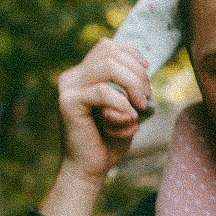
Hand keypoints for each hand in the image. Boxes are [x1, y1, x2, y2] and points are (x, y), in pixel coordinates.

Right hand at [41, 40, 151, 215]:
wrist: (89, 169)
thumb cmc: (109, 139)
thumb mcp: (127, 106)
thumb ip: (130, 86)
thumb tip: (144, 65)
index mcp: (83, 73)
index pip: (108, 46)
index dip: (132, 54)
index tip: (148, 74)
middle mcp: (72, 76)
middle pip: (110, 51)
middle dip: (137, 72)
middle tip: (147, 97)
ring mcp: (68, 87)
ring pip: (109, 66)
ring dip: (133, 84)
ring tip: (141, 106)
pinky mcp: (68, 101)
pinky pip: (103, 91)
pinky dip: (123, 103)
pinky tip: (130, 118)